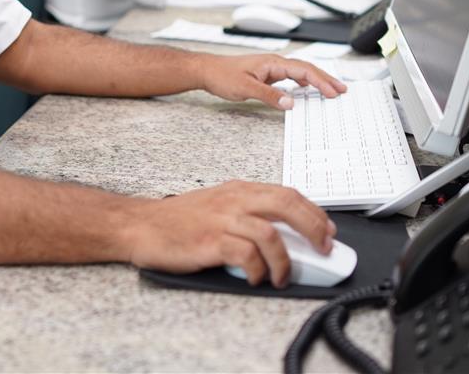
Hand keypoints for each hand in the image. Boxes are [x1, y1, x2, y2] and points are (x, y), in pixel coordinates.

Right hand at [122, 181, 336, 286]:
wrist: (140, 225)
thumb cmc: (178, 220)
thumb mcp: (219, 206)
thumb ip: (248, 213)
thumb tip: (284, 235)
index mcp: (239, 190)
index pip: (287, 193)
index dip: (314, 212)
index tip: (327, 231)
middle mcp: (234, 200)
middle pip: (286, 205)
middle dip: (312, 228)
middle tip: (323, 249)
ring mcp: (222, 220)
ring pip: (270, 234)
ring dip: (284, 260)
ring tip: (282, 276)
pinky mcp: (210, 242)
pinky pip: (246, 255)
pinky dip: (257, 270)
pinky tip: (255, 278)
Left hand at [198, 53, 346, 108]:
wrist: (207, 70)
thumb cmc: (222, 75)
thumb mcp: (245, 89)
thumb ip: (269, 96)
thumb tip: (291, 103)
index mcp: (273, 63)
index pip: (304, 71)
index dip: (321, 81)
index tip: (334, 92)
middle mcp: (275, 64)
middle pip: (307, 69)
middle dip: (326, 79)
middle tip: (342, 90)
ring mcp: (272, 69)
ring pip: (301, 73)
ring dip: (317, 81)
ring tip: (332, 90)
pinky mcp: (267, 76)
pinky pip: (291, 78)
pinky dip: (304, 83)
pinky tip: (308, 90)